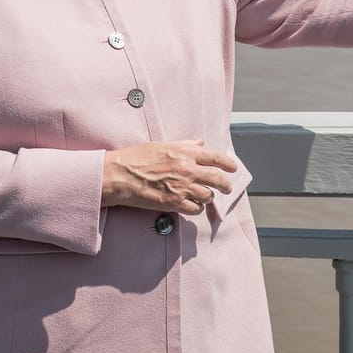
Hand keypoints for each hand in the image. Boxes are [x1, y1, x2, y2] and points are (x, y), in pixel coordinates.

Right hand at [102, 140, 237, 214]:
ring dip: (207, 197)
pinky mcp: (174, 203)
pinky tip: (191, 205)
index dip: (228, 163)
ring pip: (207, 196)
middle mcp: (187, 169)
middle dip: (225, 184)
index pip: (215, 157)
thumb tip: (199, 143)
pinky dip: (196, 208)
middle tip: (227, 187)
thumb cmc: (135, 158)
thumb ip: (184, 145)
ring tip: (203, 196)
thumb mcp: (161, 145)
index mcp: (184, 152)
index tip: (233, 168)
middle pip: (217, 179)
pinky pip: (195, 209)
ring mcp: (181, 188)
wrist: (119, 175)